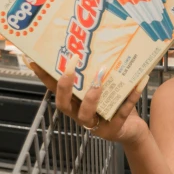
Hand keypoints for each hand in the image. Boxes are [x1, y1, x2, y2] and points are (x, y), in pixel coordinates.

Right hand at [27, 54, 147, 145]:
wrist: (132, 131)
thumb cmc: (114, 106)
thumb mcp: (104, 88)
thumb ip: (98, 72)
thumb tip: (99, 42)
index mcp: (74, 104)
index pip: (55, 90)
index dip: (44, 77)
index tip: (34, 59)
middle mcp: (80, 115)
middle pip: (63, 104)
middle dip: (66, 84)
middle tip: (72, 62)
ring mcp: (95, 126)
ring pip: (86, 113)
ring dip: (92, 94)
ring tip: (101, 74)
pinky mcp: (113, 130)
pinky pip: (122, 112)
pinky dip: (130, 96)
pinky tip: (140, 81)